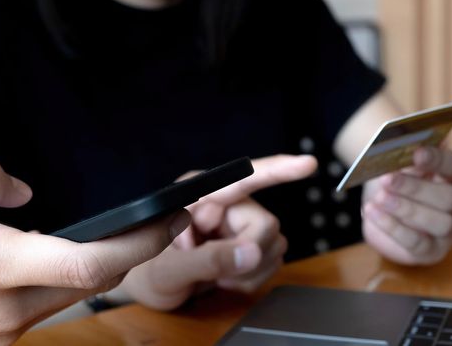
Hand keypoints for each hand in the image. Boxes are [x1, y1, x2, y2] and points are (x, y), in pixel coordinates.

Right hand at [0, 154, 189, 345]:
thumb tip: (23, 190)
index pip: (90, 262)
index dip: (143, 241)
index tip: (170, 217)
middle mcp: (4, 310)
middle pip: (95, 282)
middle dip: (136, 251)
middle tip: (159, 219)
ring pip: (70, 297)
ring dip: (99, 267)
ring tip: (117, 233)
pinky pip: (40, 311)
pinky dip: (59, 283)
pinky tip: (56, 260)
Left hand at [121, 155, 316, 309]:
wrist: (146, 288)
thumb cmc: (146, 272)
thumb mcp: (168, 269)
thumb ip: (207, 260)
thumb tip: (252, 253)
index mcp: (198, 194)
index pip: (242, 179)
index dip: (276, 170)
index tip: (306, 163)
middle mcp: (223, 202)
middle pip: (266, 225)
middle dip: (245, 255)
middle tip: (211, 268)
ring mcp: (238, 223)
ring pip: (274, 245)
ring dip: (246, 270)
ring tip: (211, 273)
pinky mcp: (247, 243)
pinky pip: (272, 260)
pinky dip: (249, 278)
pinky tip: (223, 278)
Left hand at [362, 147, 451, 264]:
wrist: (381, 212)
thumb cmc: (395, 183)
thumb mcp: (399, 167)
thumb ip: (406, 156)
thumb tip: (409, 141)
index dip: (436, 160)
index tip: (416, 153)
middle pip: (448, 197)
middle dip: (415, 188)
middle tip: (387, 179)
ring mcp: (450, 231)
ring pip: (438, 222)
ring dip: (405, 209)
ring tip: (379, 197)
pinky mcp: (432, 251)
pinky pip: (417, 243)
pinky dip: (393, 227)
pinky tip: (372, 212)